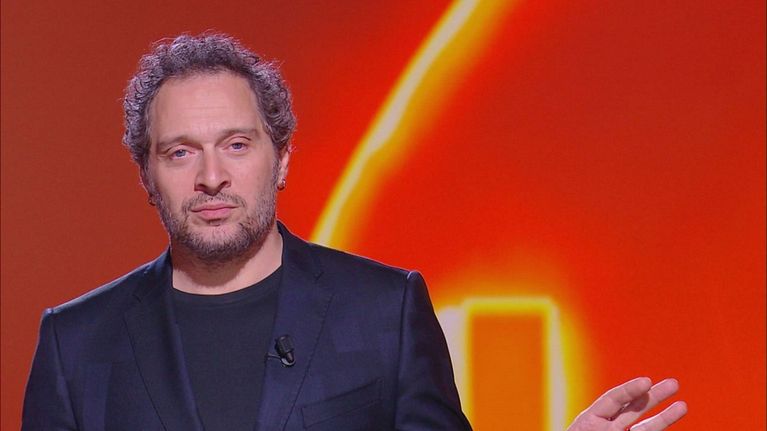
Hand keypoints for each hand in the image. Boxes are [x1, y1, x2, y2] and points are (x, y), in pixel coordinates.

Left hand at [567, 377, 686, 430]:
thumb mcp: (586, 430)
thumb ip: (600, 425)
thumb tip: (631, 398)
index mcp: (590, 421)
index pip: (613, 400)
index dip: (630, 390)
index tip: (647, 381)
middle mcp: (607, 428)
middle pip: (633, 409)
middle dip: (654, 396)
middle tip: (674, 384)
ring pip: (645, 427)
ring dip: (664, 417)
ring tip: (683, 405)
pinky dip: (658, 430)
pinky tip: (671, 419)